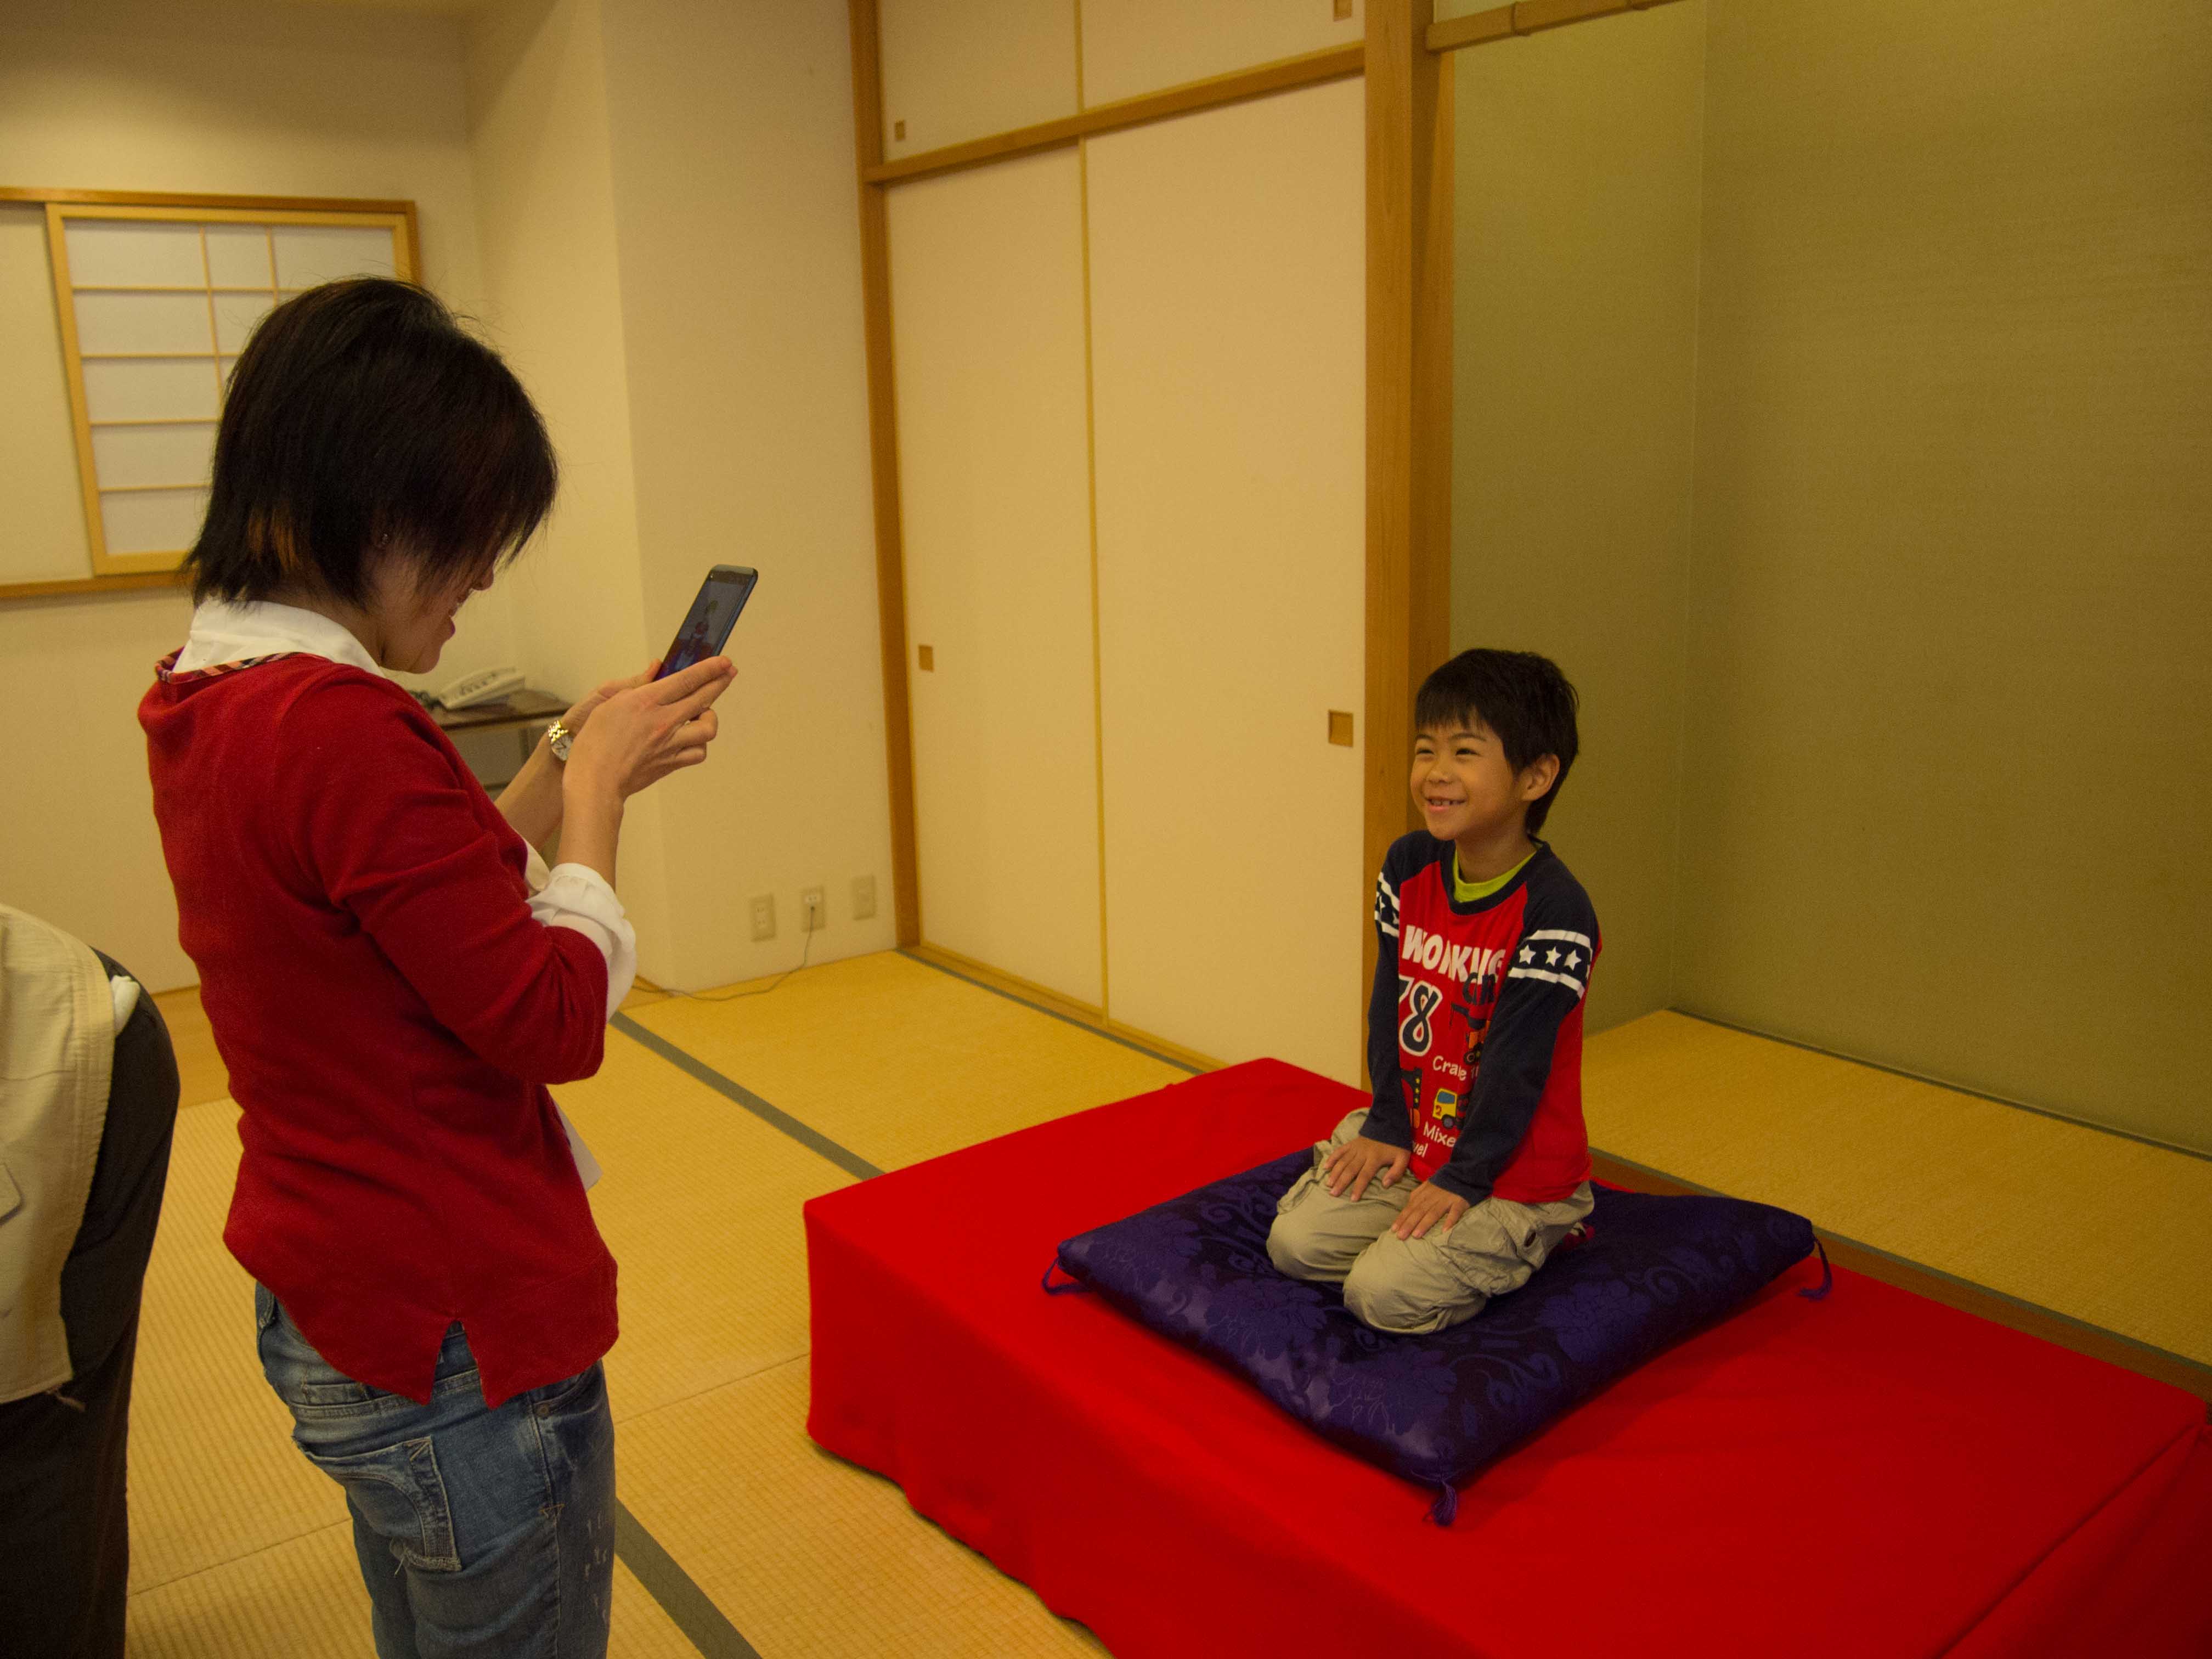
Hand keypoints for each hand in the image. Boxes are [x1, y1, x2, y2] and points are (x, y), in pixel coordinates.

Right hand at [564, 656, 733, 801]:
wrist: (595, 780)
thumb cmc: (595, 741)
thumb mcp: (609, 702)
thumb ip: (637, 684)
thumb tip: (657, 668)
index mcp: (646, 702)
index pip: (686, 680)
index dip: (709, 669)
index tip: (723, 661)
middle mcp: (663, 721)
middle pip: (703, 698)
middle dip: (720, 682)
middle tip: (729, 672)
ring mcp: (670, 744)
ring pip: (707, 728)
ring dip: (710, 718)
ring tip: (704, 713)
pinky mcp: (672, 763)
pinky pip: (698, 752)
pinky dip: (699, 744)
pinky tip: (693, 738)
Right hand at [1322, 1135, 1409, 1201]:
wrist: (1390, 1124)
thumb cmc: (1396, 1145)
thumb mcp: (1403, 1158)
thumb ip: (1396, 1172)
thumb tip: (1385, 1185)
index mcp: (1375, 1158)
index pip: (1365, 1175)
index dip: (1358, 1187)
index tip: (1352, 1199)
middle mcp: (1363, 1153)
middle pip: (1350, 1169)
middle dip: (1341, 1182)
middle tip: (1333, 1193)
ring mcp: (1355, 1147)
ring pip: (1343, 1161)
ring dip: (1335, 1172)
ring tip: (1329, 1184)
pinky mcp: (1352, 1143)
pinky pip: (1339, 1150)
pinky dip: (1332, 1158)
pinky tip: (1326, 1167)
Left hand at [1392, 1181, 1468, 1241]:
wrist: (1462, 1173)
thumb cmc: (1442, 1184)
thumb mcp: (1426, 1187)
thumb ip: (1416, 1197)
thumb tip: (1406, 1208)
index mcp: (1424, 1194)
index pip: (1410, 1207)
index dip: (1402, 1218)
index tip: (1393, 1230)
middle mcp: (1433, 1197)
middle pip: (1419, 1211)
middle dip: (1409, 1223)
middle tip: (1401, 1236)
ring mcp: (1446, 1200)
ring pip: (1434, 1213)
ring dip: (1424, 1224)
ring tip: (1416, 1235)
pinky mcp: (1459, 1202)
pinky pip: (1455, 1212)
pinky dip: (1450, 1220)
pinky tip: (1445, 1230)